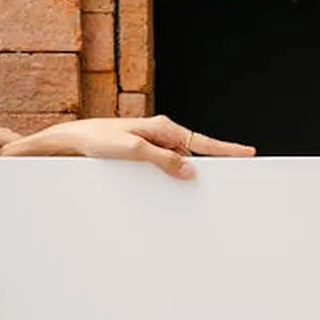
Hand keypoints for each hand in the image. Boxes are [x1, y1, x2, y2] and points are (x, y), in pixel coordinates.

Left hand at [1, 115, 255, 178]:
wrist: (70, 141)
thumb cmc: (97, 140)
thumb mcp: (132, 152)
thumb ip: (163, 160)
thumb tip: (190, 169)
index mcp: (163, 128)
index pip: (202, 140)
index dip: (226, 149)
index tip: (248, 154)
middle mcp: (160, 135)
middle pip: (193, 154)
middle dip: (208, 168)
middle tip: (228, 182)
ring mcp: (152, 146)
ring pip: (177, 164)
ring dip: (182, 177)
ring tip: (194, 192)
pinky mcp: (141, 156)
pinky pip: (163, 168)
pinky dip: (168, 178)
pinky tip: (168, 190)